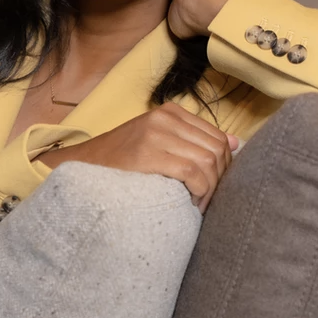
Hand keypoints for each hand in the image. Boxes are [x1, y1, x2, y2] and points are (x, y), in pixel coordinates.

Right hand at [37, 102, 239, 213]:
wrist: (80, 167)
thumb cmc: (121, 162)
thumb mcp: (158, 142)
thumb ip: (194, 140)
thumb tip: (237, 143)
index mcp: (171, 112)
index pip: (218, 138)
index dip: (223, 167)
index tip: (213, 188)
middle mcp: (166, 118)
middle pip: (217, 150)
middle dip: (219, 180)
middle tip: (206, 201)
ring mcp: (156, 133)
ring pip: (208, 162)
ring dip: (209, 190)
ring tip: (197, 206)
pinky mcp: (149, 153)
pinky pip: (193, 173)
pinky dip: (199, 192)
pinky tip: (189, 204)